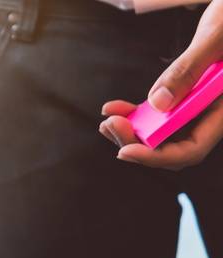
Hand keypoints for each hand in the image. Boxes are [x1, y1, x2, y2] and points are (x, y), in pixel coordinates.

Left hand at [98, 0, 222, 168]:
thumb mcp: (217, 37)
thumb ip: (189, 69)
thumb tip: (158, 103)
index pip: (192, 149)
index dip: (158, 157)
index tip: (127, 151)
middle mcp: (212, 113)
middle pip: (172, 146)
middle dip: (137, 143)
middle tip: (110, 126)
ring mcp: (198, 107)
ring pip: (163, 133)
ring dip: (132, 132)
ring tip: (108, 120)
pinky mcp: (186, 96)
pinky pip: (160, 114)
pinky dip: (137, 115)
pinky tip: (117, 109)